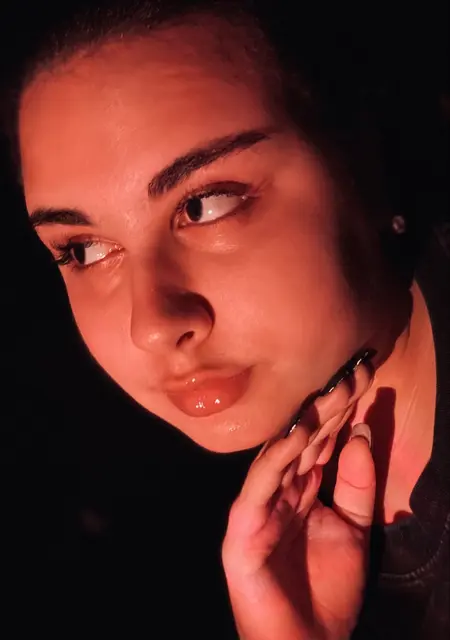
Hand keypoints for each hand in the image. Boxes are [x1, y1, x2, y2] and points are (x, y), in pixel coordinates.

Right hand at [222, 369, 374, 639]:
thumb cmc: (326, 591)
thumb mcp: (355, 529)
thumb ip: (358, 484)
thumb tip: (361, 432)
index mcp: (303, 487)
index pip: (323, 438)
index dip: (343, 408)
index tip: (365, 373)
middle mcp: (279, 488)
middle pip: (304, 439)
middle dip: (328, 405)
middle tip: (352, 370)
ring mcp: (259, 505)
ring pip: (282, 454)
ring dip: (305, 423)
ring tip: (328, 391)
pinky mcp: (243, 528)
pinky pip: (260, 488)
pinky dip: (276, 460)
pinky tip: (294, 434)